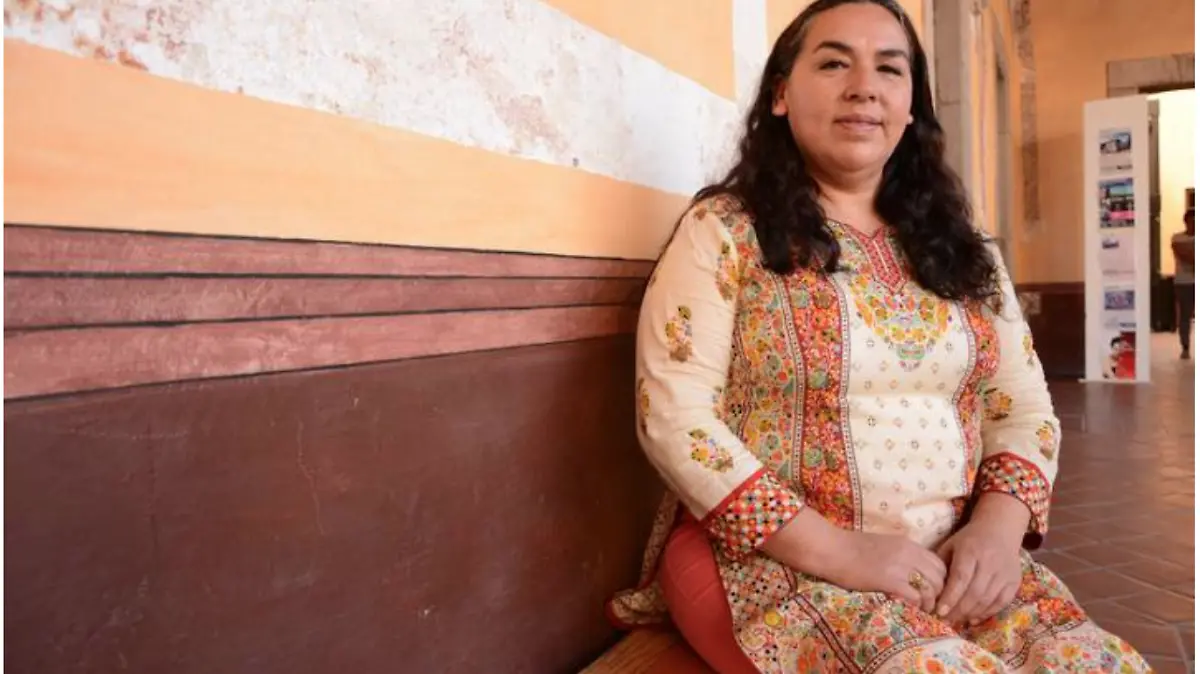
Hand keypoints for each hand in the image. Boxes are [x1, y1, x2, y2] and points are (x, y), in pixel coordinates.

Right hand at [822, 530, 947, 613]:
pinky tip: (910, 609)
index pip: (939, 564)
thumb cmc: (850, 547)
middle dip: (938, 594)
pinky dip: (916, 605)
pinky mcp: (889, 580)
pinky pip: (915, 596)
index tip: (931, 591)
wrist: (831, 548)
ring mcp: (900, 567)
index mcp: (908, 544)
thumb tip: (911, 571)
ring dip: (929, 603)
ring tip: (922, 610)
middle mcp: (908, 553)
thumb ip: (901, 555)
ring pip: (931, 588)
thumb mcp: (883, 545)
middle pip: (939, 577)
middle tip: (929, 604)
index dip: (939, 580)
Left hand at [936, 495, 1028, 624]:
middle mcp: (990, 562)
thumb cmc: (969, 540)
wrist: (1000, 530)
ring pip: (988, 600)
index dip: (950, 597)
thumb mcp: (950, 545)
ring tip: (956, 620)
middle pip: (974, 592)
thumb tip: (929, 590)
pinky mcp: (1014, 581)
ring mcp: (1004, 573)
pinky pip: (1001, 602)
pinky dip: (987, 613)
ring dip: (971, 613)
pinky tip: (973, 618)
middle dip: (958, 610)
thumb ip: (940, 565)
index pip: (961, 578)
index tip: (939, 611)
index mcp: (971, 551)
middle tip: (945, 620)